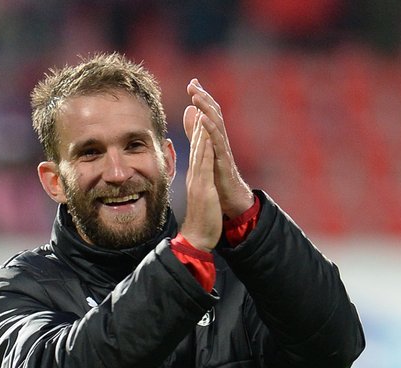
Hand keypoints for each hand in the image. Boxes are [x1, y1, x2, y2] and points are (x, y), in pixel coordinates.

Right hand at [179, 109, 221, 251]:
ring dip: (199, 128)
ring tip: (200, 107)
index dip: (197, 127)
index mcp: (195, 175)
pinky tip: (207, 135)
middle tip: (195, 97)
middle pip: (195, 143)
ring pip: (198, 149)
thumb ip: (200, 183)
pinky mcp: (203, 188)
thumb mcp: (201, 196)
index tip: (197, 108)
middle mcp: (194, 174)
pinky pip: (204, 164)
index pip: (196, 147)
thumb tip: (200, 175)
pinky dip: (205, 148)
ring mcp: (197, 180)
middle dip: (196, 120)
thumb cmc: (201, 220)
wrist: (197, 237)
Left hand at [184, 78, 252, 221]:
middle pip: (213, 113)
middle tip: (193, 83)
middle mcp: (219, 139)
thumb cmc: (218, 176)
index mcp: (214, 137)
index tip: (192, 82)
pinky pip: (217, 142)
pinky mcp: (223, 160)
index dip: (201, 97)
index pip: (207, 112)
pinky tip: (203, 119)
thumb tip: (190, 112)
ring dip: (205, 109)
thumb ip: (196, 131)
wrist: (230, 198)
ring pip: (216, 124)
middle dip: (203, 97)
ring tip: (196, 96)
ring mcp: (222, 149)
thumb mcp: (204, 149)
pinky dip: (210, 129)